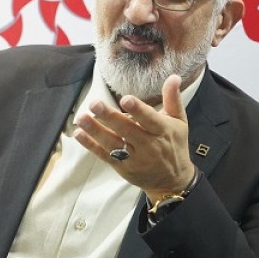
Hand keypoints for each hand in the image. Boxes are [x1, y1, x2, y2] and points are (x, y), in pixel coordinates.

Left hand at [74, 74, 196, 198]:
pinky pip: (105, 156)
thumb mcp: (179, 122)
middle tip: (95, 104)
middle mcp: (148, 145)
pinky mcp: (122, 168)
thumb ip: (172, 99)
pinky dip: (91, 146)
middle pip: (127, 130)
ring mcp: (134, 158)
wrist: (172, 181)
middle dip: (110, 117)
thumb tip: (174, 76)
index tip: (125, 99)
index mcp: (162, 131)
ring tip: (82, 117)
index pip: (150, 119)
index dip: (138, 110)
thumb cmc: (174, 145)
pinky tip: (79, 134)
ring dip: (96, 131)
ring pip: (113, 143)